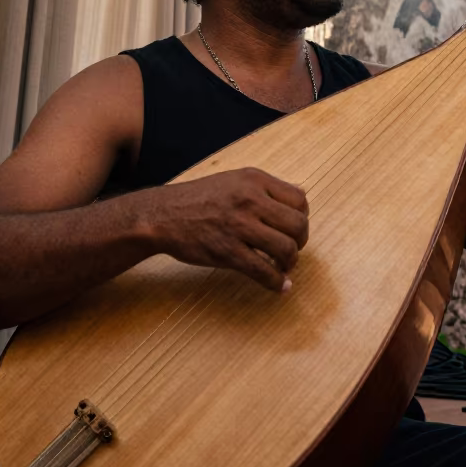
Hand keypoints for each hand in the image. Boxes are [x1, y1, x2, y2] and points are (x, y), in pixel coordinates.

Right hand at [147, 168, 308, 291]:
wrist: (163, 215)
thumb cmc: (199, 199)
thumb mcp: (235, 180)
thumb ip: (265, 188)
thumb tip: (301, 196)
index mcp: (254, 180)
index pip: (299, 200)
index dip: (302, 218)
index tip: (293, 229)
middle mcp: (250, 200)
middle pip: (298, 225)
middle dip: (300, 242)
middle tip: (291, 251)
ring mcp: (239, 226)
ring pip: (286, 249)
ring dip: (290, 263)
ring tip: (283, 267)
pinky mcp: (228, 252)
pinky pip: (263, 271)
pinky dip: (277, 283)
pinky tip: (280, 287)